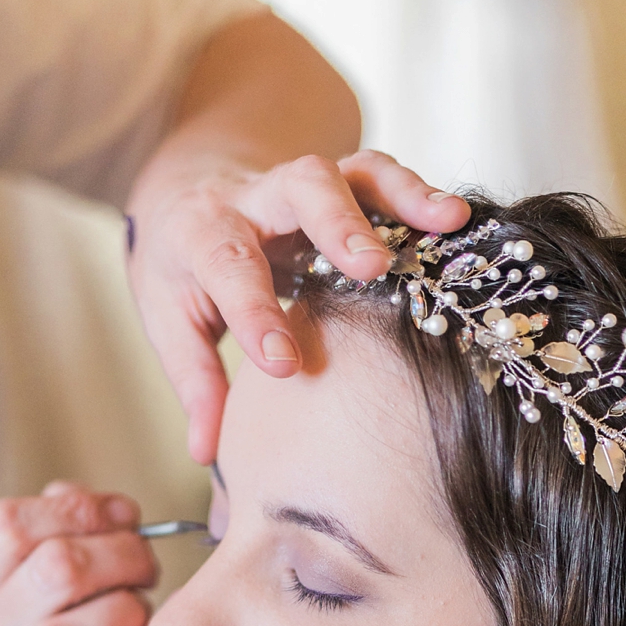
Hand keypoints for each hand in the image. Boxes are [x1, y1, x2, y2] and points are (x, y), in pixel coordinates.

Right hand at [0, 483, 166, 625]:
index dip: (78, 508)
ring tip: (140, 615)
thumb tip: (112, 505)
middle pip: (56, 570)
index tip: (121, 516)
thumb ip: (49, 537)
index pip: (8, 525)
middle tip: (145, 568)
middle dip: (122, 555)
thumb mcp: (6, 592)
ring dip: (130, 612)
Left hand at [126, 148, 469, 462]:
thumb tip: (207, 452)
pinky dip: (419, 194)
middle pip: (297, 188)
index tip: (285, 364)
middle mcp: (256, 199)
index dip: (256, 314)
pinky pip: (381, 177)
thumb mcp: (171, 321)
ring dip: (400, 197)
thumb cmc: (183, 268)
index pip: (228, 268)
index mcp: (202, 235)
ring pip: (351, 173)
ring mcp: (303, 187)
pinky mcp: (341, 185)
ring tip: (445, 224)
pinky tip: (455, 221)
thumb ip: (194, 384)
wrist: (187, 190)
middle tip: (372, 266)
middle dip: (336, 223)